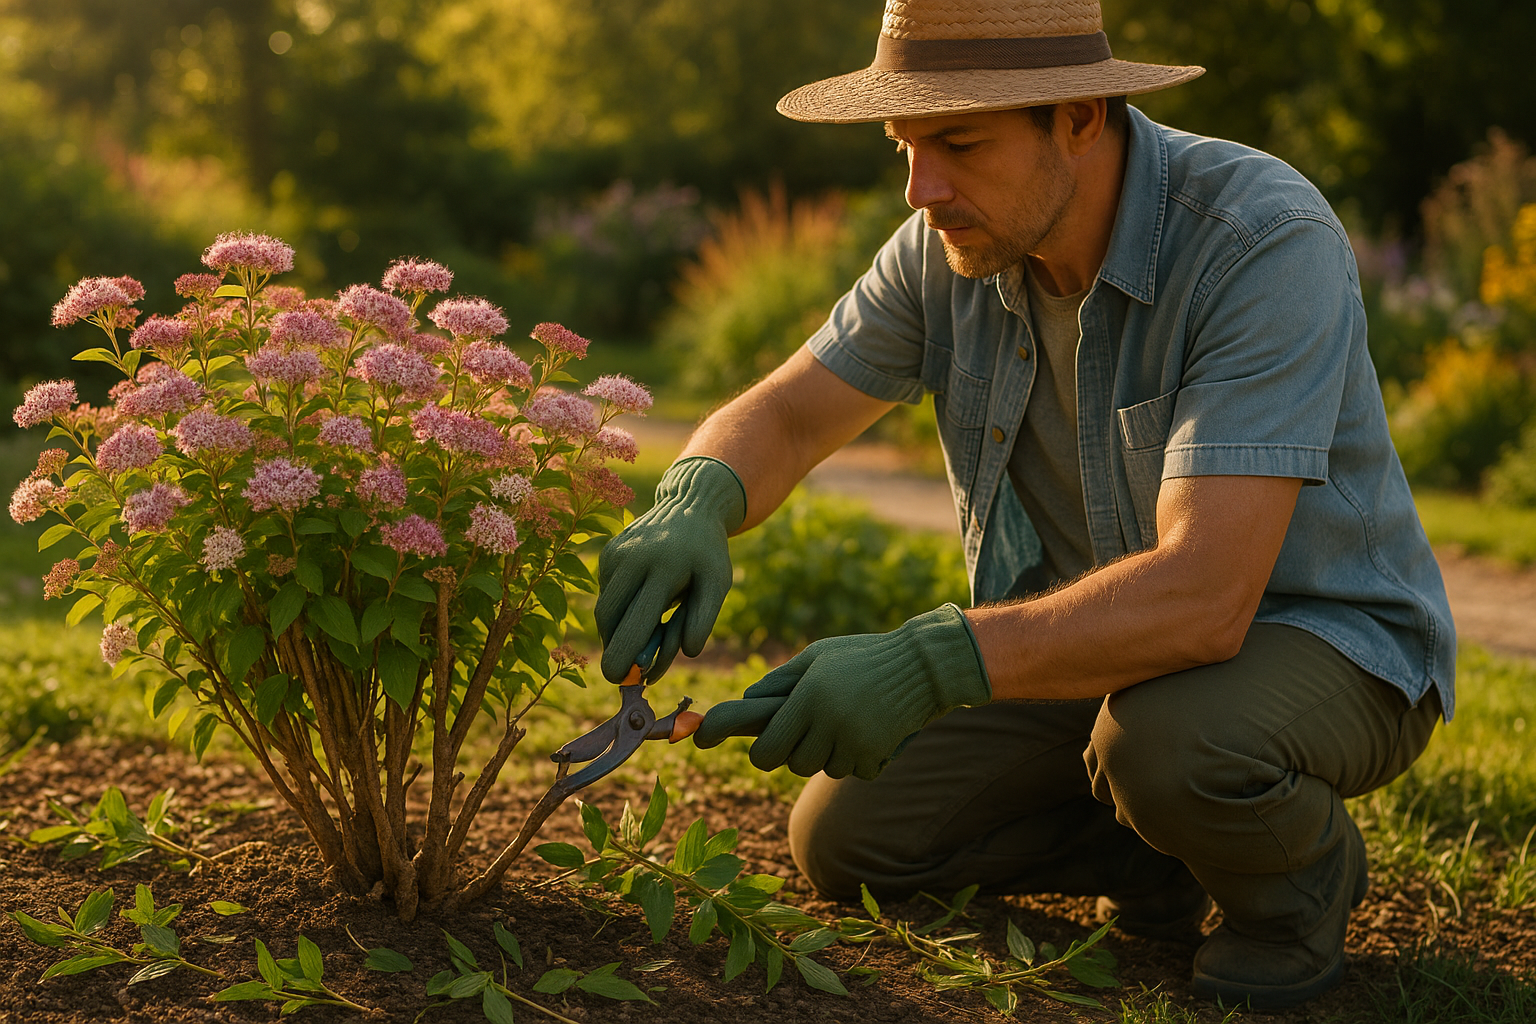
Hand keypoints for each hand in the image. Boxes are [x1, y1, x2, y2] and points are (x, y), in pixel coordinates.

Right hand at [595, 457, 745, 682]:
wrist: (690, 506)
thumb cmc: (707, 553)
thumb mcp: (718, 582)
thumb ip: (704, 617)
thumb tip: (689, 652)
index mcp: (663, 568)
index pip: (634, 622)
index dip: (622, 655)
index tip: (616, 679)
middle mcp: (632, 559)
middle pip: (608, 619)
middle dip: (613, 648)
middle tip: (624, 669)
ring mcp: (616, 553)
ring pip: (604, 609)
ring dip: (616, 631)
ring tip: (644, 629)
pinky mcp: (608, 553)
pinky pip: (606, 594)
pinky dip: (619, 610)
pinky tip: (642, 601)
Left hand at [693, 604, 990, 779]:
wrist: (922, 666)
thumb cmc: (861, 656)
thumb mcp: (817, 656)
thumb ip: (780, 681)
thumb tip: (747, 700)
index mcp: (808, 697)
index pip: (767, 750)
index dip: (761, 753)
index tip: (760, 749)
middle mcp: (828, 723)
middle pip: (792, 764)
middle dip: (794, 751)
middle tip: (807, 731)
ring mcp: (854, 743)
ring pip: (822, 768)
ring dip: (827, 752)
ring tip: (845, 720)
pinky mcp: (876, 755)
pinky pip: (853, 771)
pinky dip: (857, 757)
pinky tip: (870, 730)